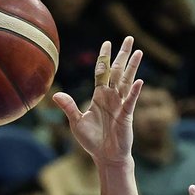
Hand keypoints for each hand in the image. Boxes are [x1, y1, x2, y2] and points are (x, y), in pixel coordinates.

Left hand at [52, 37, 143, 165]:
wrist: (105, 157)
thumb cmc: (92, 140)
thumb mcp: (77, 122)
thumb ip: (68, 107)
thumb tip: (56, 95)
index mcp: (99, 96)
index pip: (102, 72)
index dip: (104, 57)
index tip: (106, 43)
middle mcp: (111, 97)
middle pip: (117, 71)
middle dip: (122, 55)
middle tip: (129, 38)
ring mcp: (120, 105)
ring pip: (127, 82)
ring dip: (132, 67)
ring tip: (139, 52)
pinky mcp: (127, 116)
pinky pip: (131, 101)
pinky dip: (135, 91)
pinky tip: (139, 81)